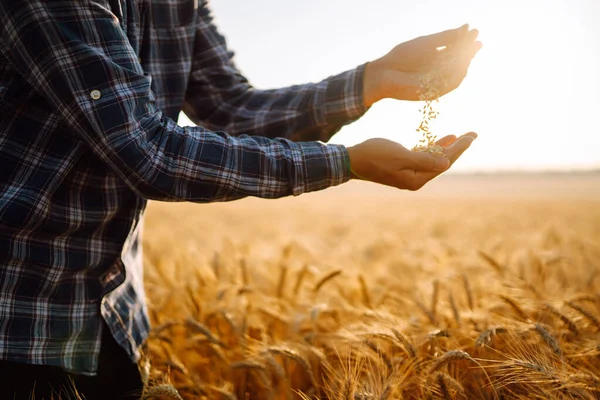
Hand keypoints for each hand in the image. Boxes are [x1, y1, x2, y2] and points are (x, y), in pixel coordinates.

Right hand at [346, 132, 476, 190]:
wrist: (352, 160)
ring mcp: (408, 173)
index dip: (459, 148)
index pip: (443, 162)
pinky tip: (440, 140)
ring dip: (446, 147)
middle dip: (457, 147)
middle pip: (441, 161)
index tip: (471, 135)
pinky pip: (422, 156)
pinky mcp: (401, 166)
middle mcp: (415, 179)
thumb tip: (446, 163)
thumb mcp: (401, 156)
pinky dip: (432, 147)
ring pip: (433, 158)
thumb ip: (424, 159)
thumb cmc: (375, 155)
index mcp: (416, 179)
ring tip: (461, 136)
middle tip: (473, 134)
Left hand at [363, 25, 481, 105]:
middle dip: (469, 53)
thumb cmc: (402, 57)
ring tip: (471, 50)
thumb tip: (466, 28)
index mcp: (438, 61)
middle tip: (477, 41)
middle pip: (460, 64)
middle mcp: (439, 73)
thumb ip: (445, 38)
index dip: (467, 43)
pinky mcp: (432, 93)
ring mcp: (437, 84)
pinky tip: (461, 64)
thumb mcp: (426, 43)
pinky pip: (448, 84)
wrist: (383, 73)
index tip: (475, 32)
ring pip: (457, 75)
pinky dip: (455, 74)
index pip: (457, 52)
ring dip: (465, 63)